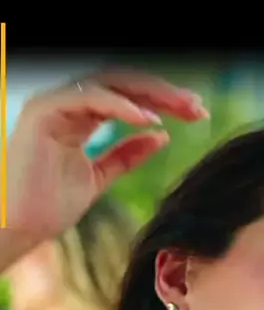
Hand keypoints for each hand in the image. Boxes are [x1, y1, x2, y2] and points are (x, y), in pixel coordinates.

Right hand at [6, 69, 209, 245]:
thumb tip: (161, 137)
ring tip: (181, 110)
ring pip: (110, 83)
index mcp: (81, 117)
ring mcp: (55, 104)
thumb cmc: (49, 205)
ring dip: (149, 95)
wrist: (19, 226)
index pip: (129, 98)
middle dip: (164, 94)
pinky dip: (120, 105)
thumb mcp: (100, 178)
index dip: (163, 102)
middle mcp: (68, 104)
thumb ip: (128, 155)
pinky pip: (88, 97)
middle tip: (198, 107)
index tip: (196, 114)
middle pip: (124, 85)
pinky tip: (148, 120)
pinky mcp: (44, 111)